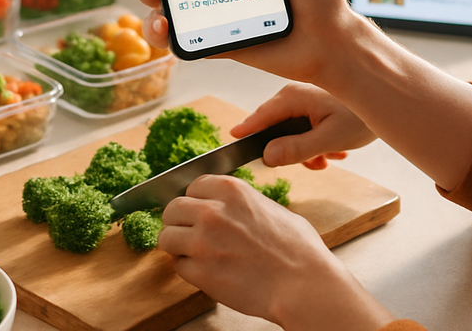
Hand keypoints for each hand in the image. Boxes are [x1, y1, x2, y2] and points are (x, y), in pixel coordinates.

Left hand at [159, 174, 393, 329]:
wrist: (304, 285)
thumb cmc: (298, 250)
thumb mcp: (270, 208)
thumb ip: (241, 204)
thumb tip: (227, 207)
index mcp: (230, 189)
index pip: (192, 186)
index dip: (195, 202)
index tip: (199, 213)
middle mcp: (211, 210)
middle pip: (172, 209)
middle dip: (180, 223)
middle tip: (193, 236)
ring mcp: (202, 241)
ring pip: (166, 237)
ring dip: (179, 247)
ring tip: (198, 256)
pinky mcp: (199, 271)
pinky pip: (178, 266)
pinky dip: (189, 271)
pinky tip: (209, 273)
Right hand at [232, 83, 375, 168]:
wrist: (387, 101)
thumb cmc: (361, 117)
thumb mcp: (329, 138)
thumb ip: (296, 148)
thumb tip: (267, 156)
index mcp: (292, 97)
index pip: (259, 117)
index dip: (245, 134)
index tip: (229, 148)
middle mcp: (293, 95)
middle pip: (275, 130)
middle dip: (292, 151)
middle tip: (315, 161)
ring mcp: (303, 100)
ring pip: (290, 134)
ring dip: (307, 151)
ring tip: (331, 156)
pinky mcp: (312, 106)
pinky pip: (302, 131)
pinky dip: (315, 144)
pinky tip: (334, 150)